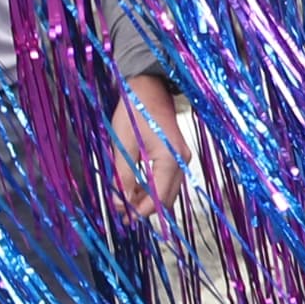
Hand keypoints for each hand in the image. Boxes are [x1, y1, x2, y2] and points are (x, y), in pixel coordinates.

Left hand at [111, 75, 189, 220]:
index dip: (140, 210)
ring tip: (125, 203)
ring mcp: (183, 158)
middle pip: (167, 199)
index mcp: (171, 159)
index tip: (121, 216)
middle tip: (121, 214)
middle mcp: (182, 161)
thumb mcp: (124, 145)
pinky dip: (153, 188)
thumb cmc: (134, 112)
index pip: (159, 198)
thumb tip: (121, 203)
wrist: (149, 87)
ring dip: (148, 199)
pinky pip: (168, 180)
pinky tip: (135, 189)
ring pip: (168, 191)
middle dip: (145, 209)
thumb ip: (124, 176)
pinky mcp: (178, 155)